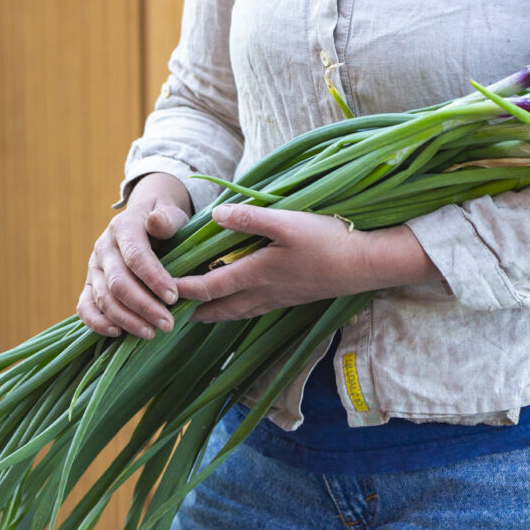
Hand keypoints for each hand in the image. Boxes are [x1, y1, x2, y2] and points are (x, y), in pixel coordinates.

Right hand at [77, 172, 192, 338]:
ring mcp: (94, 267)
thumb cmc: (165, 220)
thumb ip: (167, 220)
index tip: (173, 298)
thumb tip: (155, 221)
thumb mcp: (171, 213)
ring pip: (103, 298)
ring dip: (127, 320)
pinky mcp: (90, 285)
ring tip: (151, 333)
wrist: (147, 218)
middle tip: (167, 324)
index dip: (153, 278)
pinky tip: (118, 334)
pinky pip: (85, 307)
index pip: (135, 256)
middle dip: (143, 306)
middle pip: (118, 282)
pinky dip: (97, 323)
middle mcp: (103, 247)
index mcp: (123, 227)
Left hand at [173, 202, 440, 321]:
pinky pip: (258, 308)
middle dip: (197, 311)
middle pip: (222, 308)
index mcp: (257, 274)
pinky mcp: (296, 296)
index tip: (163, 288)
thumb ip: (249, 219)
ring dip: (219, 313)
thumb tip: (215, 215)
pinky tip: (245, 302)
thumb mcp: (287, 222)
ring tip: (202, 313)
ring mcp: (282, 297)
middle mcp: (265, 292)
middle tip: (174, 313)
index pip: (210, 286)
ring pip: (241, 311)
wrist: (366, 264)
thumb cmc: (327, 241)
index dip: (185, 288)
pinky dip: (241, 308)